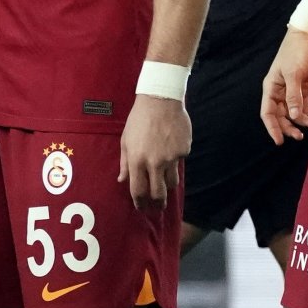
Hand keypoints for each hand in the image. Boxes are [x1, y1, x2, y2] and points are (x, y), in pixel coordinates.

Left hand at [118, 94, 190, 209]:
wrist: (161, 100)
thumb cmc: (139, 119)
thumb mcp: (126, 140)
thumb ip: (125, 162)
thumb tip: (122, 180)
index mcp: (137, 160)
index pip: (138, 190)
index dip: (140, 202)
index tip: (141, 207)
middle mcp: (155, 162)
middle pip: (158, 192)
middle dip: (158, 203)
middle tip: (158, 207)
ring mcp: (172, 157)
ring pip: (172, 182)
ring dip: (168, 185)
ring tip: (165, 184)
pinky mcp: (184, 150)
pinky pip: (180, 162)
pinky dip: (175, 161)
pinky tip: (171, 150)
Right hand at [260, 29, 307, 143]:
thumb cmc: (297, 52)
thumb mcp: (294, 74)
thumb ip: (294, 96)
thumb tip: (295, 116)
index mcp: (271, 88)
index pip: (268, 113)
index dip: (273, 128)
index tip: (279, 141)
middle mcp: (280, 90)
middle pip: (282, 115)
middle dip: (290, 126)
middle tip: (301, 135)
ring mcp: (292, 89)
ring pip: (295, 110)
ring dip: (303, 119)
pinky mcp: (304, 85)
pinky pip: (304, 103)